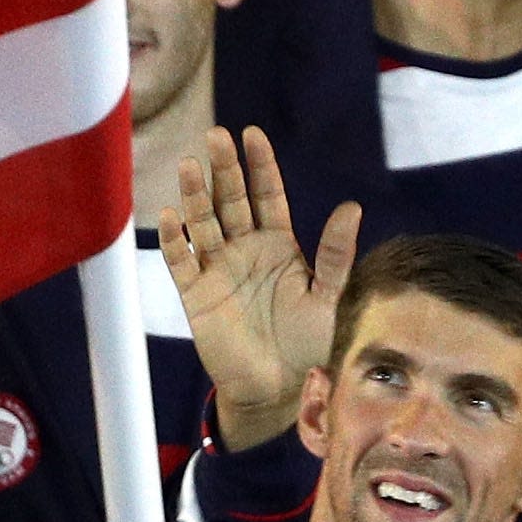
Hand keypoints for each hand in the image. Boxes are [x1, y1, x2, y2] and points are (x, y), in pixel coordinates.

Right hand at [163, 125, 357, 449]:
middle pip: (231, 199)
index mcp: (278, 243)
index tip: (252, 134)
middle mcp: (245, 248)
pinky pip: (181, 262)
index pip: (267, 194)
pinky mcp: (195, 294)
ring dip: (194, 195)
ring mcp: (218, 268)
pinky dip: (174, 240)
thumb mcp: (331, 296)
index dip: (259, 165)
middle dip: (223, 168)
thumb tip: (352, 205)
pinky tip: (170, 215)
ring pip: (202, 222)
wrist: (279, 387)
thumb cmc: (310, 343)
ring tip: (188, 165)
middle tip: (216, 135)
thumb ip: (337, 253)